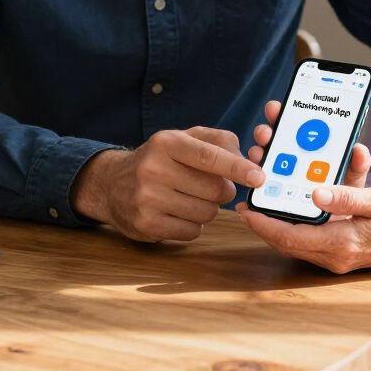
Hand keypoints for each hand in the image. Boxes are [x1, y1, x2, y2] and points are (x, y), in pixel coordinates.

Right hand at [72, 127, 264, 242]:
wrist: (112, 184)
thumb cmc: (160, 159)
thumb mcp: (184, 138)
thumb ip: (219, 141)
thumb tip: (248, 160)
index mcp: (167, 142)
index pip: (209, 156)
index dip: (237, 167)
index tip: (259, 177)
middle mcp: (153, 168)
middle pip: (214, 190)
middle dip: (223, 191)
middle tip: (213, 187)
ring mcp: (147, 199)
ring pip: (206, 213)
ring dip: (209, 209)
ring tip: (191, 198)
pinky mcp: (145, 224)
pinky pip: (192, 231)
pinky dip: (194, 225)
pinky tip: (178, 212)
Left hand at [239, 101, 370, 274]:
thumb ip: (347, 197)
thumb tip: (316, 193)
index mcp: (341, 242)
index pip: (289, 237)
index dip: (263, 223)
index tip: (245, 207)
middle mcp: (335, 250)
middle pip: (289, 232)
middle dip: (269, 207)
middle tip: (256, 178)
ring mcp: (339, 247)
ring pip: (300, 227)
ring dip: (286, 202)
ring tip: (276, 173)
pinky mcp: (344, 239)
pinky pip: (319, 222)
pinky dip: (314, 201)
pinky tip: (323, 173)